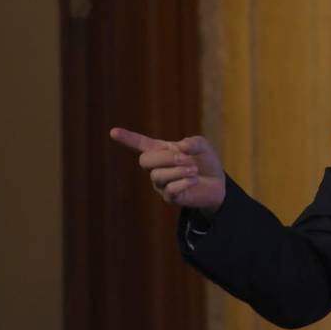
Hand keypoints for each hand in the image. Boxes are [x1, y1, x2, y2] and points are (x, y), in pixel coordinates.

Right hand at [109, 127, 225, 214]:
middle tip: (185, 158)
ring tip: (193, 170)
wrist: (217, 184)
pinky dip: (184, 182)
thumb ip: (192, 142)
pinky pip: (169, 190)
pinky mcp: (170, 197)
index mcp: (162, 151)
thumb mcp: (202, 146)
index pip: (140, 144)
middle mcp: (157, 167)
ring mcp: (162, 184)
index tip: (113, 132)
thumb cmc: (205, 162)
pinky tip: (194, 180)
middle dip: (165, 157)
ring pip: (157, 176)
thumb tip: (180, 147)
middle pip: (145, 160)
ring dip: (178, 170)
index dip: (127, 138)